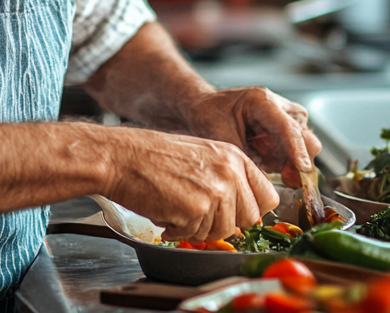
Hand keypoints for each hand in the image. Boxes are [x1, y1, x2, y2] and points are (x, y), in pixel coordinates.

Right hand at [103, 126, 279, 241]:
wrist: (121, 157)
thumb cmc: (154, 157)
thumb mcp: (203, 155)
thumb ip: (228, 177)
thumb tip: (245, 209)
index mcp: (235, 156)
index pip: (268, 196)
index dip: (251, 209)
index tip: (236, 213)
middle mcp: (230, 172)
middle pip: (249, 219)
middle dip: (225, 222)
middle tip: (199, 213)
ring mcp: (215, 191)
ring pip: (223, 231)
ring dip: (199, 227)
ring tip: (177, 208)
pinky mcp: (196, 209)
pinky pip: (196, 235)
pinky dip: (178, 231)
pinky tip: (165, 212)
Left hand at [182, 87, 323, 189]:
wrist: (205, 106)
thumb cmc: (209, 116)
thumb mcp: (221, 138)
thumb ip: (245, 160)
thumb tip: (265, 186)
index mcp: (263, 102)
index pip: (288, 128)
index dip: (297, 151)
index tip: (302, 171)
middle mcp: (281, 107)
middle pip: (307, 138)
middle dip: (297, 162)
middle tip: (281, 176)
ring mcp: (287, 118)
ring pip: (305, 148)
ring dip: (287, 162)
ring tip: (259, 158)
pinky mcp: (288, 129)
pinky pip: (295, 153)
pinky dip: (282, 161)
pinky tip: (261, 155)